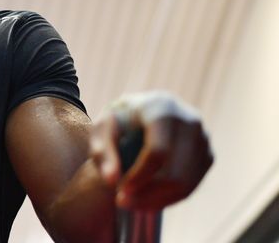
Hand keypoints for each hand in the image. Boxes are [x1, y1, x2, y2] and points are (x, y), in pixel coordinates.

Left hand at [89, 91, 213, 209]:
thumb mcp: (102, 129)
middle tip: (122, 202)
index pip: (158, 151)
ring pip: (185, 184)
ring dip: (156, 200)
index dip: (139, 175)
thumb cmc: (119, 121)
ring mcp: (203, 139)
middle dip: (147, 193)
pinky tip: (145, 199)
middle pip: (175, 172)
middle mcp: (189, 121)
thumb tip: (111, 180)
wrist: (142, 113)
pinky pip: (191, 186)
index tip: (119, 190)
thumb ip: (102, 151)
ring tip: (131, 203)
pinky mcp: (208, 155)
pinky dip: (167, 199)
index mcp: (162, 108)